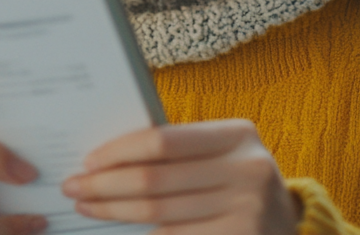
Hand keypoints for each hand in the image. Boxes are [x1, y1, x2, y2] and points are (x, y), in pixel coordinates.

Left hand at [61, 119, 301, 234]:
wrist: (285, 226)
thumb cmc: (235, 182)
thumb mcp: (221, 154)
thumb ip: (179, 151)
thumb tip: (106, 157)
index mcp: (238, 134)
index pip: (163, 139)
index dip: (119, 151)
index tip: (89, 161)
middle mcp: (248, 169)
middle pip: (155, 179)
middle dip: (105, 185)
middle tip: (74, 188)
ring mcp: (248, 209)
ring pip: (159, 214)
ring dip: (114, 212)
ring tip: (87, 208)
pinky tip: (120, 230)